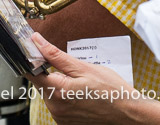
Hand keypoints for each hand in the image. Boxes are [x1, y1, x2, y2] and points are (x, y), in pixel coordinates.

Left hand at [27, 33, 155, 124]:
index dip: (33, 60)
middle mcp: (54, 108)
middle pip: (42, 84)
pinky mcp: (65, 123)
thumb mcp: (85, 67)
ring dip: (60, 86)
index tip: (36, 52)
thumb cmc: (111, 90)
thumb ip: (57, 56)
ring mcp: (59, 118)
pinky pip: (58, 106)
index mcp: (57, 91)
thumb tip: (39, 42)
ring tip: (82, 85)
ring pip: (50, 95)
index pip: (31, 72)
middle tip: (74, 71)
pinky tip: (82, 95)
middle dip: (52, 74)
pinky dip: (66, 98)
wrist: (127, 113)